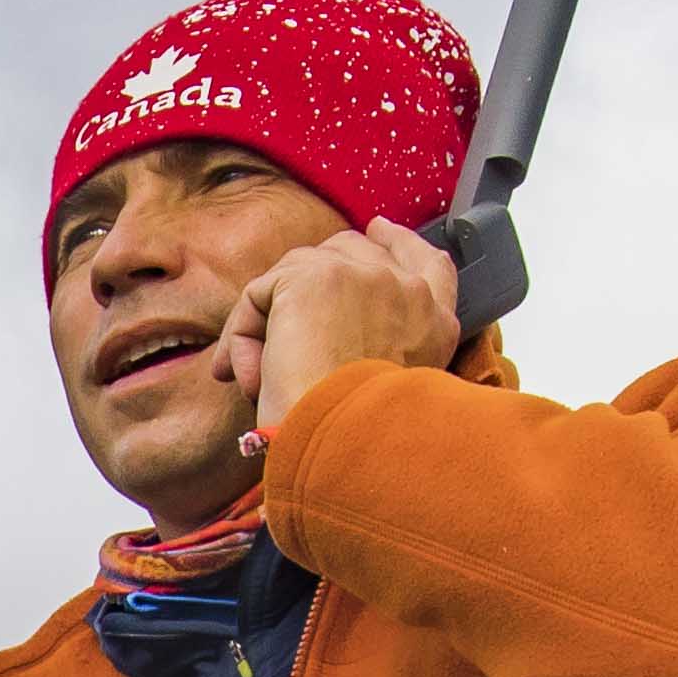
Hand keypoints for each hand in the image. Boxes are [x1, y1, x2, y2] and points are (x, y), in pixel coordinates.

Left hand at [215, 223, 465, 447]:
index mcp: (434, 321)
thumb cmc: (364, 439)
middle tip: (282, 332)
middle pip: (348, 253)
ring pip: (296, 274)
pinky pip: (259, 296)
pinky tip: (250, 380)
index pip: (426, 262)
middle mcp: (406, 290)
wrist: (350, 445)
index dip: (399, 242)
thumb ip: (382, 348)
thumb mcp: (393, 392)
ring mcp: (362, 276)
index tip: (379, 231)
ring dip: (272, 324)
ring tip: (265, 381)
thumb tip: (326, 332)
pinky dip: (243, 339)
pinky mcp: (313, 278)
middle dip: (311, 281)